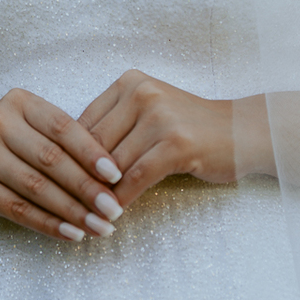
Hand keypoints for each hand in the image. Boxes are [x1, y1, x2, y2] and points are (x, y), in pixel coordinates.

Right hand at [0, 87, 124, 243]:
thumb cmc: (2, 146)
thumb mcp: (26, 129)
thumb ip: (60, 144)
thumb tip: (112, 174)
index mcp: (19, 102)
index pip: (63, 127)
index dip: (92, 152)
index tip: (118, 175)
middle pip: (52, 160)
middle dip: (88, 188)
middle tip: (114, 209)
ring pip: (37, 188)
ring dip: (73, 212)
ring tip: (100, 227)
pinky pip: (19, 209)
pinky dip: (49, 224)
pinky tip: (71, 235)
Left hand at [77, 70, 242, 207]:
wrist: (242, 130)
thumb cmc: (189, 126)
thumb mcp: (149, 113)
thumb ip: (115, 127)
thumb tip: (69, 160)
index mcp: (129, 82)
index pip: (84, 123)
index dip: (68, 157)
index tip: (57, 185)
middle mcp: (142, 93)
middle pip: (94, 144)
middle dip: (79, 179)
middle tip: (65, 208)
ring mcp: (160, 116)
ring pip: (113, 163)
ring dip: (97, 195)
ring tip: (85, 217)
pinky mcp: (176, 143)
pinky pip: (136, 177)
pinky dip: (122, 199)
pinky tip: (114, 216)